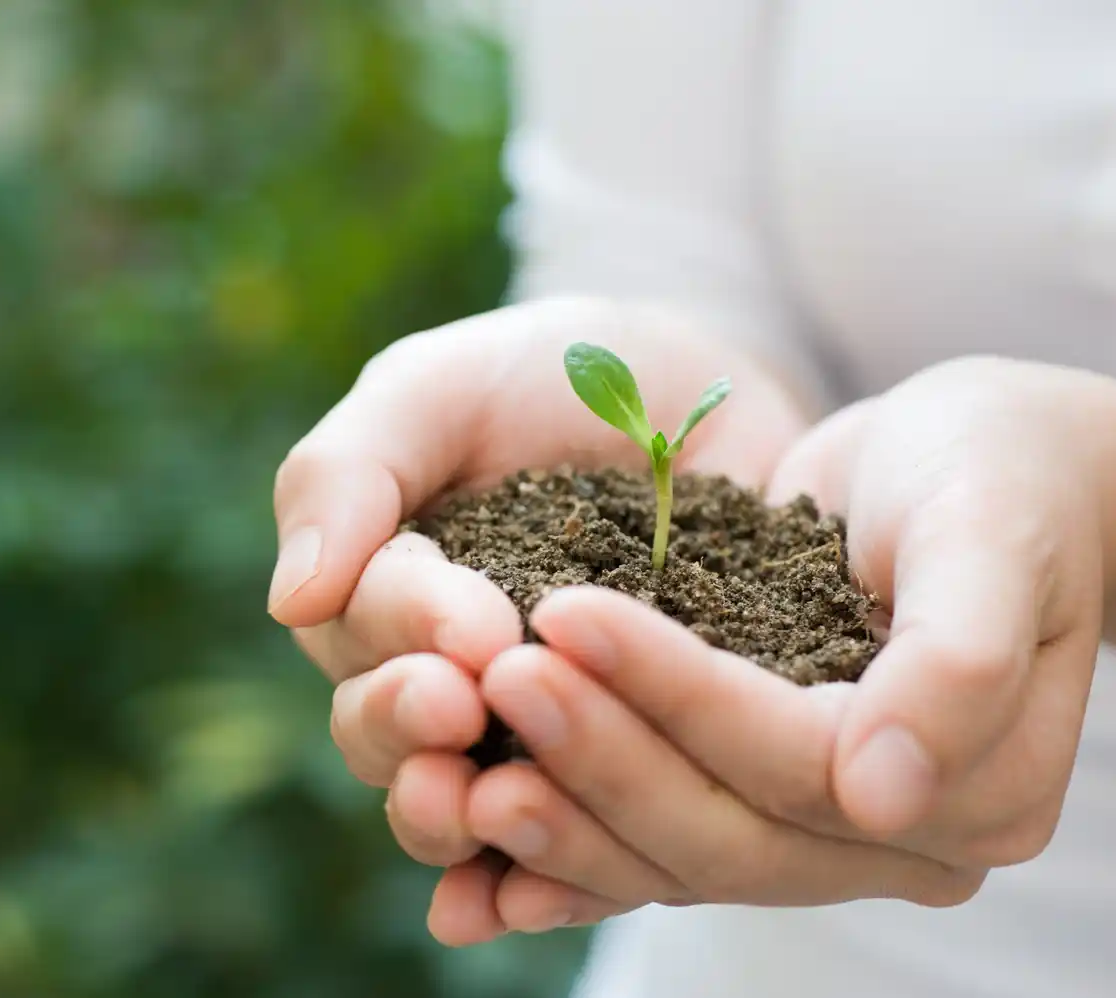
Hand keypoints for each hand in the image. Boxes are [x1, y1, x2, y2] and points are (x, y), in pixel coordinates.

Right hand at [268, 297, 809, 943]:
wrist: (707, 396)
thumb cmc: (556, 370)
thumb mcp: (441, 386)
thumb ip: (350, 472)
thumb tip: (289, 600)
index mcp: (385, 587)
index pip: (363, 628)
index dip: (406, 634)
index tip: (473, 631)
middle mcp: (439, 671)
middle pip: (386, 732)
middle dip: (409, 729)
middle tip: (459, 708)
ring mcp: (526, 724)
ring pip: (457, 800)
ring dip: (452, 820)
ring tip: (483, 811)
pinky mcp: (618, 760)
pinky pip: (566, 838)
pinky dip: (537, 881)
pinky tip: (516, 908)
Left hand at [455, 356, 1110, 932]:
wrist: (975, 471)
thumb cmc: (998, 478)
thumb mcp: (992, 536)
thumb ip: (956, 662)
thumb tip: (880, 794)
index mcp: (975, 786)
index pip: (795, 760)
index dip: (677, 696)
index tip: (565, 612)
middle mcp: (896, 837)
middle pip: (723, 831)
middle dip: (597, 757)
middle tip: (492, 679)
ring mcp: (817, 831)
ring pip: (674, 857)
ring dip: (564, 814)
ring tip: (456, 765)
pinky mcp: (749, 796)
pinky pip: (651, 844)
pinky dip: (568, 845)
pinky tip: (477, 833)